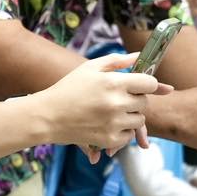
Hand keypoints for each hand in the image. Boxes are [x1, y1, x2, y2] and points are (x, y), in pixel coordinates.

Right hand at [34, 53, 165, 160]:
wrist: (47, 116)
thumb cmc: (67, 88)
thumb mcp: (90, 68)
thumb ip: (117, 61)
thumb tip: (138, 55)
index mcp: (114, 83)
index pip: (149, 83)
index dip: (146, 83)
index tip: (139, 85)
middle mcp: (117, 103)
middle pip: (144, 103)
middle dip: (135, 99)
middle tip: (117, 98)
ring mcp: (114, 123)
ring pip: (139, 121)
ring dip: (130, 116)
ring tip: (111, 112)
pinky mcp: (109, 140)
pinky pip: (128, 136)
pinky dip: (122, 131)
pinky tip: (107, 124)